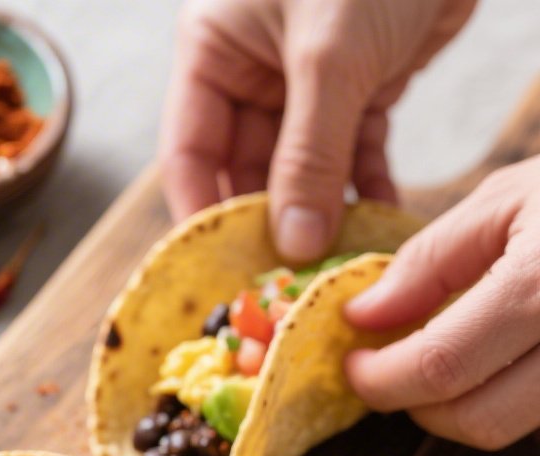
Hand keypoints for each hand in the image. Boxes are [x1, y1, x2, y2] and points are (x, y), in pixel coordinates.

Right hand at [159, 0, 474, 259]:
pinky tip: (378, 231)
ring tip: (335, 269)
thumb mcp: (327, 58)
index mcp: (213, 52)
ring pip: (305, 174)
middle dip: (270, 230)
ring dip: (323, 219)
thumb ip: (309, 156)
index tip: (222, 278)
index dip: (203, 218)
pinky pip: (356, 157)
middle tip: (284, 289)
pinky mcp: (362, 88)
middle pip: (249, 173)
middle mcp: (253, 72)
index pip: (191, 155)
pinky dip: (368, 192)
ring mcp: (308, 85)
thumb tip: (294, 242)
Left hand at [345, 157, 539, 448]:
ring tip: (441, 358)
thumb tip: (364, 318)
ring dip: (461, 408)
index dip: (381, 378)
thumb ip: (429, 263)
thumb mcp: (506, 199)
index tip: (352, 364)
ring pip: (513, 429)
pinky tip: (492, 362)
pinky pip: (539, 416)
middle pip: (479, 420)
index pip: (440, 367)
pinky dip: (504, 400)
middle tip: (389, 371)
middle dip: (418, 407)